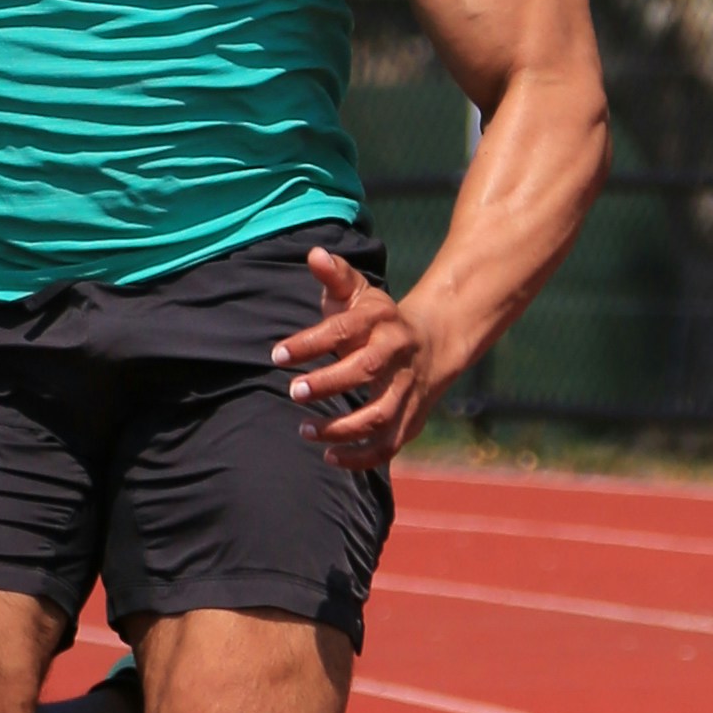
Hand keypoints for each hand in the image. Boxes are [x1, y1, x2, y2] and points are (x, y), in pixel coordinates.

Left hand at [273, 244, 437, 472]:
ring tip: (304, 429)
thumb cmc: (380, 319)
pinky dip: (361, 457)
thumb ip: (335, 277)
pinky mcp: (410, 419)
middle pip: (366, 370)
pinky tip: (329, 458)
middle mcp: (397, 355)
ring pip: (379, 414)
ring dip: (341, 427)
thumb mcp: (360, 294)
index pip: (344, 330)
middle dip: (328, 383)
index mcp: (382, 322)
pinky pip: (389, 445)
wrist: (435, 343)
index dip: (310, 342)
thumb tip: (314, 254)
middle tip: (293, 392)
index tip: (277, 355)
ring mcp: (407, 390)